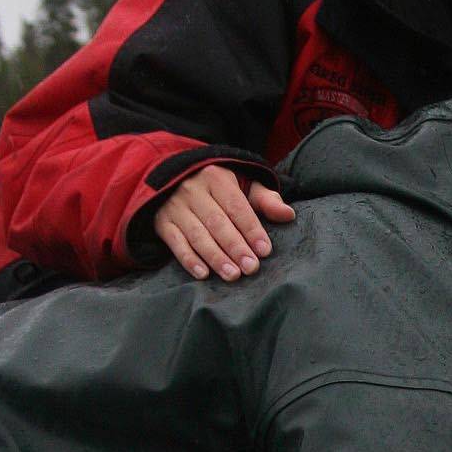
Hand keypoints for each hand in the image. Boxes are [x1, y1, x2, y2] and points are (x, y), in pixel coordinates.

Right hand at [153, 165, 294, 281]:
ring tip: (233, 275)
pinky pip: (175, 243)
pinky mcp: (162, 222)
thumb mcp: (245, 185)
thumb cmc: (221, 188)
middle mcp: (192, 190)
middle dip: (235, 247)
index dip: (251, 229)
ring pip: (197, 235)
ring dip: (215, 257)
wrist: (176, 177)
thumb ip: (266, 200)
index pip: (236, 206)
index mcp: (216, 178)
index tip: (265, 251)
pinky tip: (203, 274)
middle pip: (217, 223)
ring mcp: (175, 207)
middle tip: (251, 268)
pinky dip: (188, 259)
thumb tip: (288, 214)